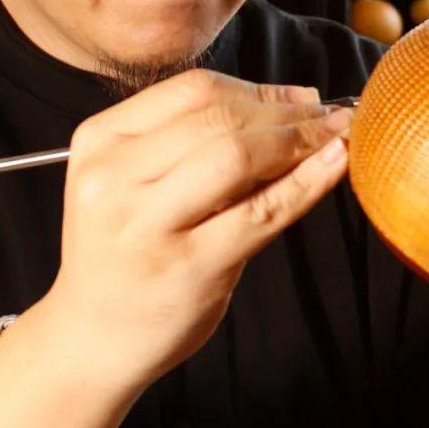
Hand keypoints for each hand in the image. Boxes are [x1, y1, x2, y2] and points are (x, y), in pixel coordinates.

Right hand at [51, 71, 351, 393]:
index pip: (191, 91)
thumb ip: (193, 142)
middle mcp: (115, 178)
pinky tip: (333, 165)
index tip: (300, 96)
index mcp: (100, 142)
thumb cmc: (126, 252)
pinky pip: (262, 212)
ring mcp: (149, 225)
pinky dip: (306, 182)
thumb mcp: (132, 182)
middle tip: (328, 116)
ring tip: (335, 137)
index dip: (258, 88)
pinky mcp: (190, 267)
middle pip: (218, 119)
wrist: (94, 338)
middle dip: (286, 112)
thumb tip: (291, 102)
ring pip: (239, 156)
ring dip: (300, 139)